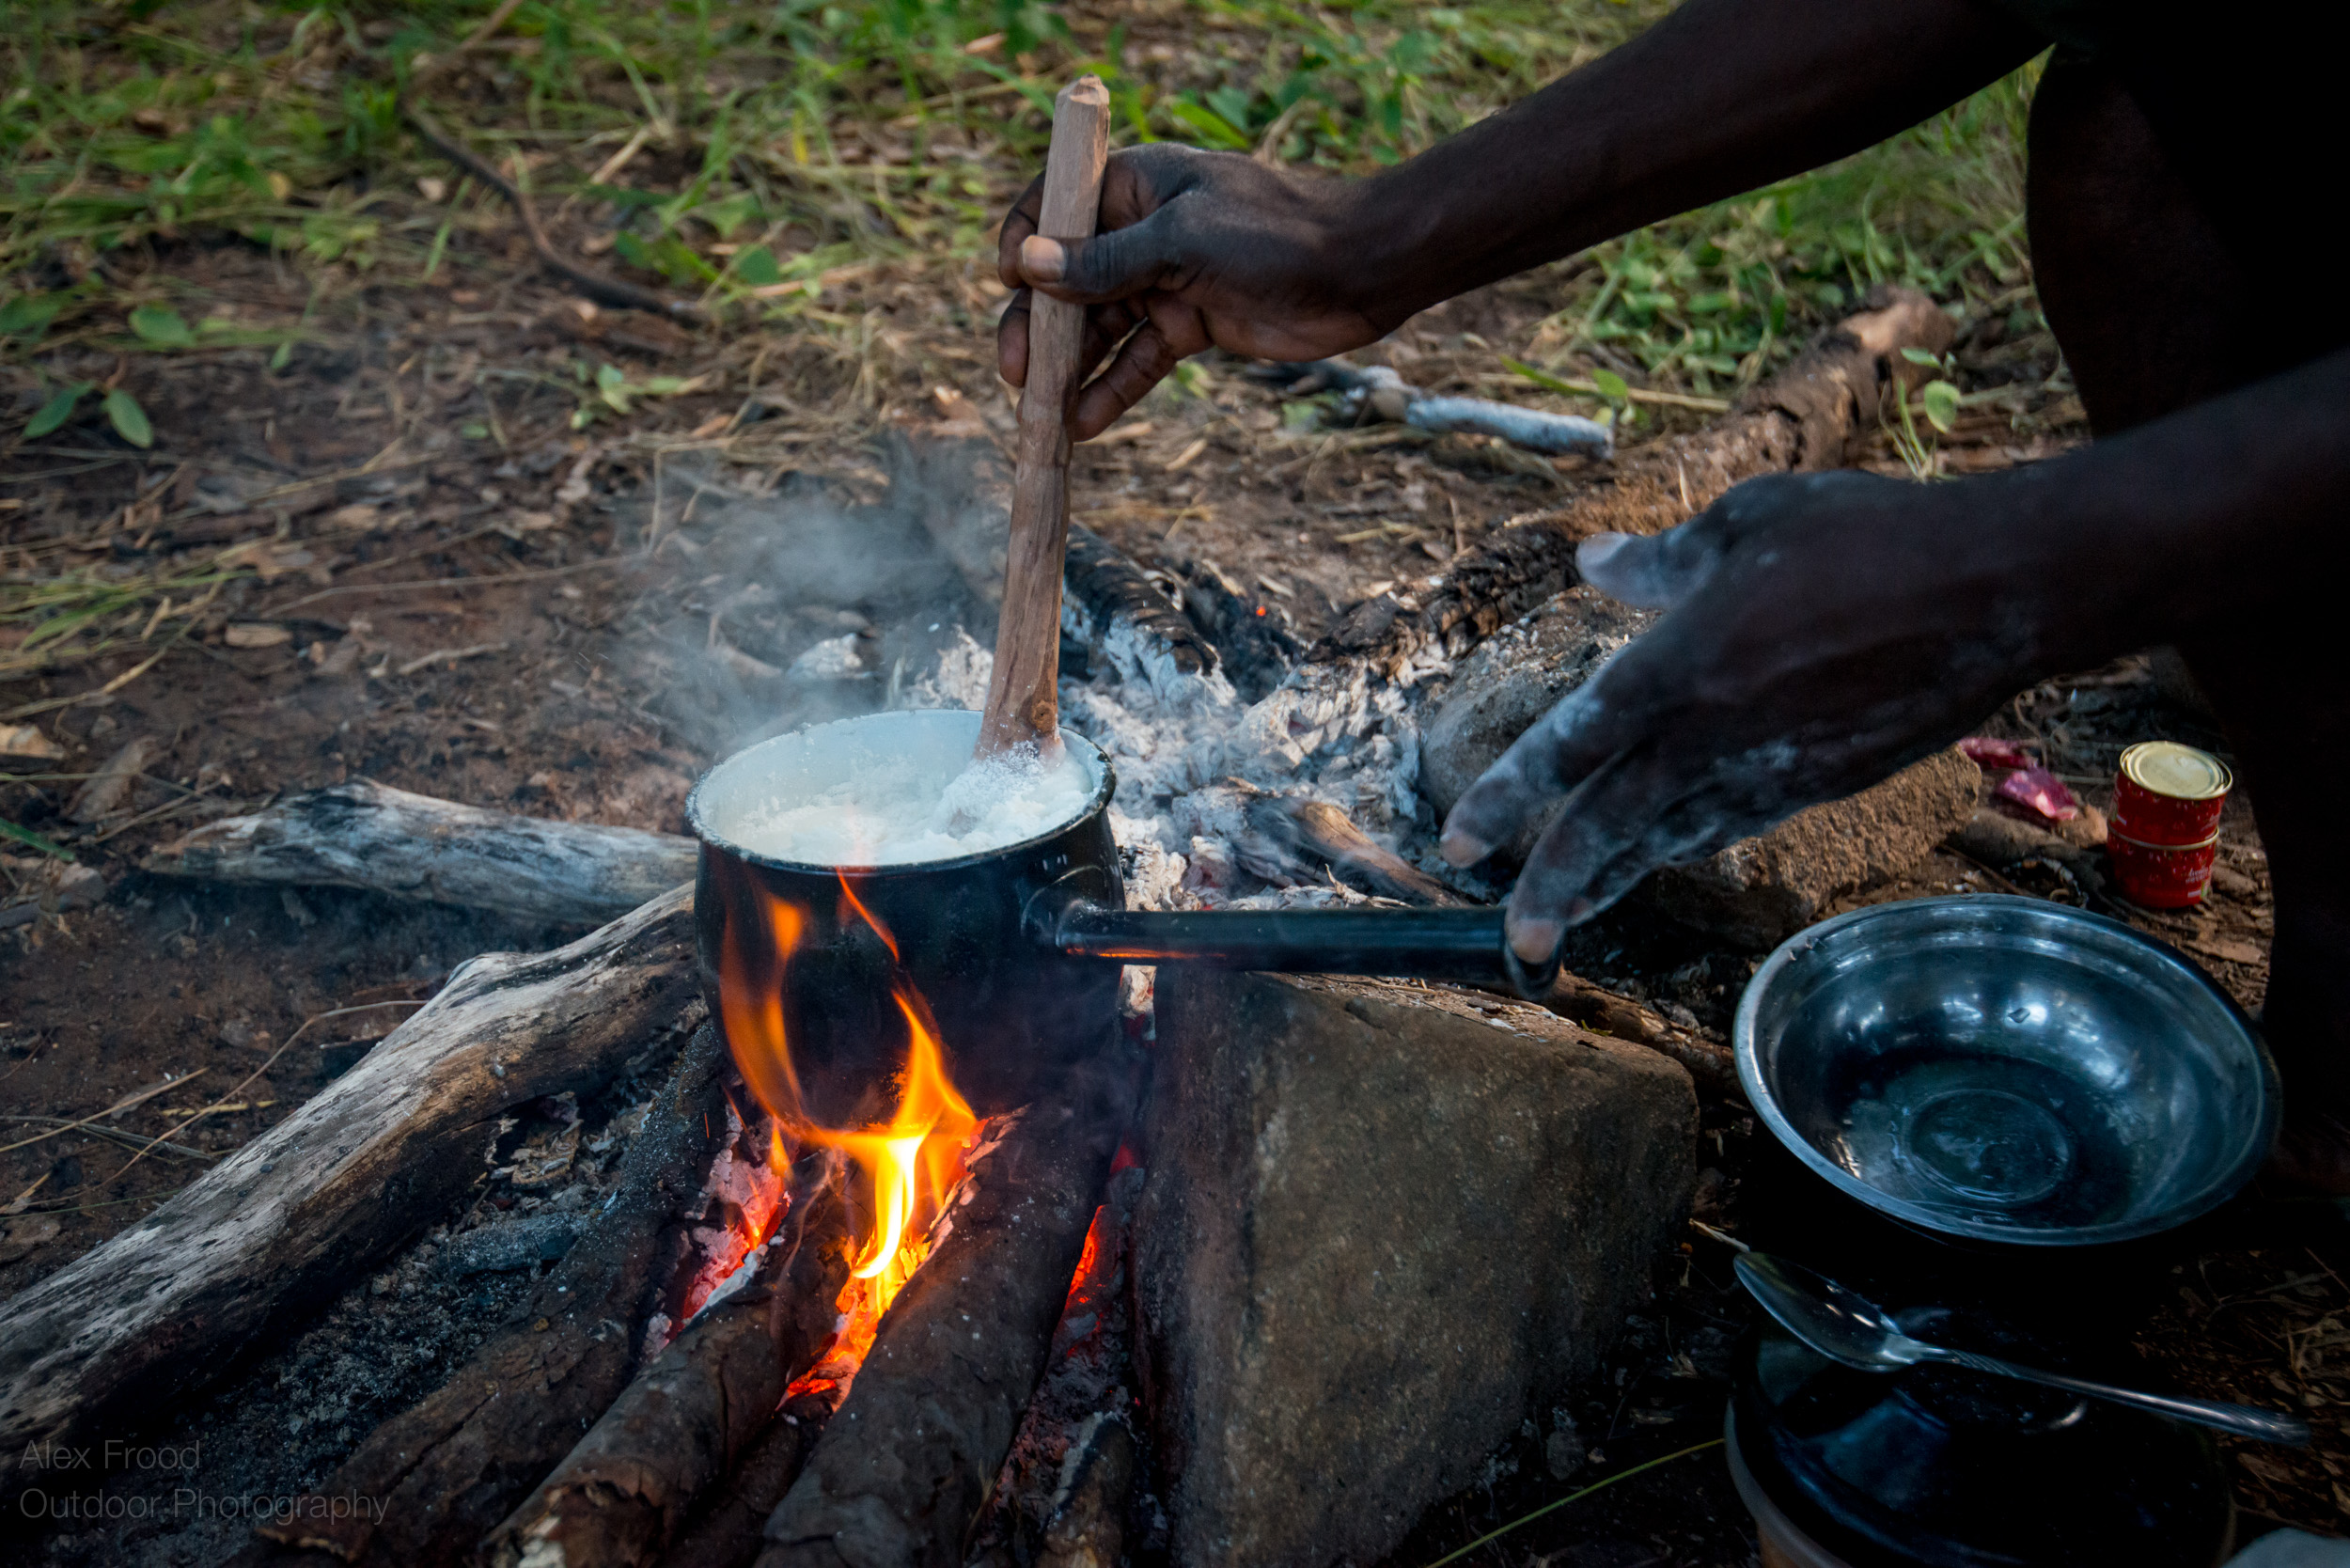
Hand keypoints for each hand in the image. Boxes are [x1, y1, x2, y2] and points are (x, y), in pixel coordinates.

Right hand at [997, 145, 1393, 438]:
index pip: (1058, 206)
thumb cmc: (1276, 233)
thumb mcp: (1183, 241)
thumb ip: (1107, 261)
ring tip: (1041, 417)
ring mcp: (1165, 281)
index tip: (1008, 283)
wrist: (1360, 270)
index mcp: (1136, 185)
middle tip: (1018, 375)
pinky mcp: (1190, 325)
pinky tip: (1083, 426)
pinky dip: (1112, 391)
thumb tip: (1029, 266)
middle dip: (1040, 327)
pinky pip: (1138, 361)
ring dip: (1069, 370)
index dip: (1027, 242)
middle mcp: (1142, 231)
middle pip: (1068, 280)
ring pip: (1099, 328)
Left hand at [1439, 470, 2057, 965]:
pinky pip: (1734, 824)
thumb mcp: (1746, 522)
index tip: (1455, 842)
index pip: (1568, 746)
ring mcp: (1773, 770)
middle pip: (1611, 825)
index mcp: (1679, 668)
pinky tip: (1663, 855)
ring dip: (1613, 879)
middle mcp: (1715, 736)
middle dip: (1552, 885)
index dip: (1505, 797)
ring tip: (1563, 915)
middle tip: (1508, 935)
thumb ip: (1659, 558)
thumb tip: (1592, 561)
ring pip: (1671, 839)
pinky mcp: (1824, 784)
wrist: (2001, 591)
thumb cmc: (1870, 535)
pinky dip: (1687, 845)